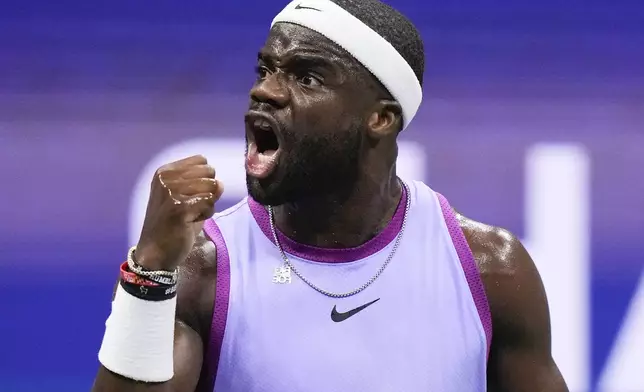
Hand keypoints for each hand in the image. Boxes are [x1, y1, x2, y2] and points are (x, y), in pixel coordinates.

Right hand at [134, 155, 223, 270]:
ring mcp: (171, 192)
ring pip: (212, 187)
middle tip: (191, 207)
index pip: (201, 160)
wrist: (154, 252)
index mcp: (164, 172)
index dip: (204, 178)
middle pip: (209, 172)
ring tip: (191, 215)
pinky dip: (207, 214)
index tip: (189, 195)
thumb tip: (220, 184)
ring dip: (208, 204)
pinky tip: (192, 221)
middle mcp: (166, 178)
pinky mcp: (180, 207)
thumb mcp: (185, 199)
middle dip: (208, 191)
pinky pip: (210, 202)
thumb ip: (203, 187)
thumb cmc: (171, 225)